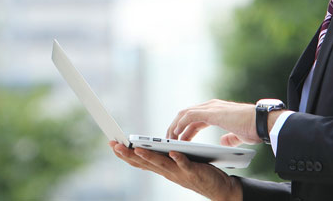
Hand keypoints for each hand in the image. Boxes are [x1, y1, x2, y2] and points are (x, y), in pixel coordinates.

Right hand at [109, 141, 240, 200]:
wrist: (219, 189)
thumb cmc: (196, 173)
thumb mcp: (174, 165)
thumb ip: (163, 158)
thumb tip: (147, 146)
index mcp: (163, 169)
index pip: (139, 163)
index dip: (125, 154)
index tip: (112, 144)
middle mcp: (168, 172)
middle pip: (145, 163)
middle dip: (129, 154)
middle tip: (115, 145)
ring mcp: (180, 173)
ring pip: (161, 164)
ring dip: (148, 157)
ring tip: (137, 149)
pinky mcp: (194, 172)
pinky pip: (185, 165)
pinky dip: (178, 159)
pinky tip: (172, 152)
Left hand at [166, 99, 261, 144]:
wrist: (263, 123)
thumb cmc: (254, 128)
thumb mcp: (239, 135)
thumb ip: (230, 137)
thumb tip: (223, 141)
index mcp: (217, 111)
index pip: (195, 117)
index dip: (185, 128)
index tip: (179, 139)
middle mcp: (212, 106)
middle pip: (186, 114)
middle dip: (176, 127)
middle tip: (170, 140)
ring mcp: (211, 108)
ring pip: (185, 114)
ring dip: (175, 126)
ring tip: (170, 139)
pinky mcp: (212, 112)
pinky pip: (190, 116)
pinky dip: (181, 124)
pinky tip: (177, 133)